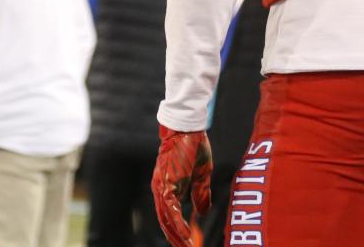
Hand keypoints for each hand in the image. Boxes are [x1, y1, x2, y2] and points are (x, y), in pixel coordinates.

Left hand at [151, 125, 211, 246]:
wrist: (189, 128)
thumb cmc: (194, 146)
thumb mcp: (202, 174)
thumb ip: (201, 193)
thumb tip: (202, 212)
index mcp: (169, 187)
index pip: (171, 215)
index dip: (178, 230)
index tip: (188, 243)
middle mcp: (161, 189)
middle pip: (166, 221)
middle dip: (176, 238)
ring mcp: (161, 186)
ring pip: (166, 218)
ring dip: (176, 235)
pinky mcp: (166, 183)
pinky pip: (170, 209)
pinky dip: (177, 223)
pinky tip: (185, 235)